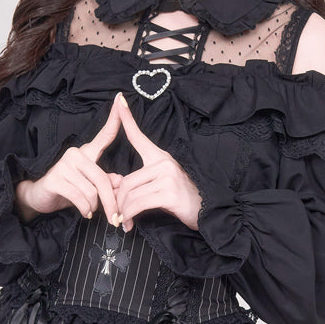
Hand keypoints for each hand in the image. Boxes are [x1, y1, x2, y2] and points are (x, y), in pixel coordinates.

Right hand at [17, 94, 126, 224]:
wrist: (40, 197)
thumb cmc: (68, 190)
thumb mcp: (90, 186)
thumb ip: (106, 182)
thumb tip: (120, 182)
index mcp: (86, 154)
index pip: (103, 136)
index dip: (115, 119)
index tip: (122, 98)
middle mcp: (75, 154)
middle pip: (103, 179)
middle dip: (111, 202)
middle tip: (115, 218)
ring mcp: (64, 165)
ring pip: (92, 192)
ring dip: (94, 207)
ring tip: (90, 210)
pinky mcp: (56, 178)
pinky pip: (80, 197)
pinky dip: (86, 209)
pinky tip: (84, 212)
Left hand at [111, 95, 202, 232]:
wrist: (206, 213)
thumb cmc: (182, 200)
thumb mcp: (162, 184)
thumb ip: (142, 182)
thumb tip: (118, 190)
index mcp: (160, 158)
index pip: (139, 137)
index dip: (127, 119)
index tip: (118, 100)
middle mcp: (163, 163)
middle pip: (127, 181)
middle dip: (118, 200)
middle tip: (118, 214)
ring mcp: (167, 177)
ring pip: (130, 193)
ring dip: (123, 211)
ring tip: (124, 221)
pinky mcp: (168, 193)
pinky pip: (138, 204)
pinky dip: (130, 216)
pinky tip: (130, 223)